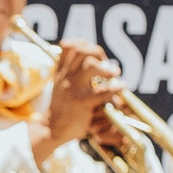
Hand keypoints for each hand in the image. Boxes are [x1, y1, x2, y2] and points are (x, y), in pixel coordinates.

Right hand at [35, 41, 122, 163]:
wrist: (52, 129)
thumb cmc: (62, 108)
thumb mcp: (62, 87)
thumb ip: (73, 74)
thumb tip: (97, 63)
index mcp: (60, 72)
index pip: (68, 47)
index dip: (84, 44)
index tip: (95, 53)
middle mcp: (65, 77)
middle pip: (81, 51)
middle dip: (98, 52)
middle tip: (106, 63)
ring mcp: (72, 89)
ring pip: (91, 66)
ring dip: (107, 68)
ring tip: (115, 74)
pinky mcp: (81, 102)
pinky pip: (102, 91)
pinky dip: (116, 88)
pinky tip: (121, 88)